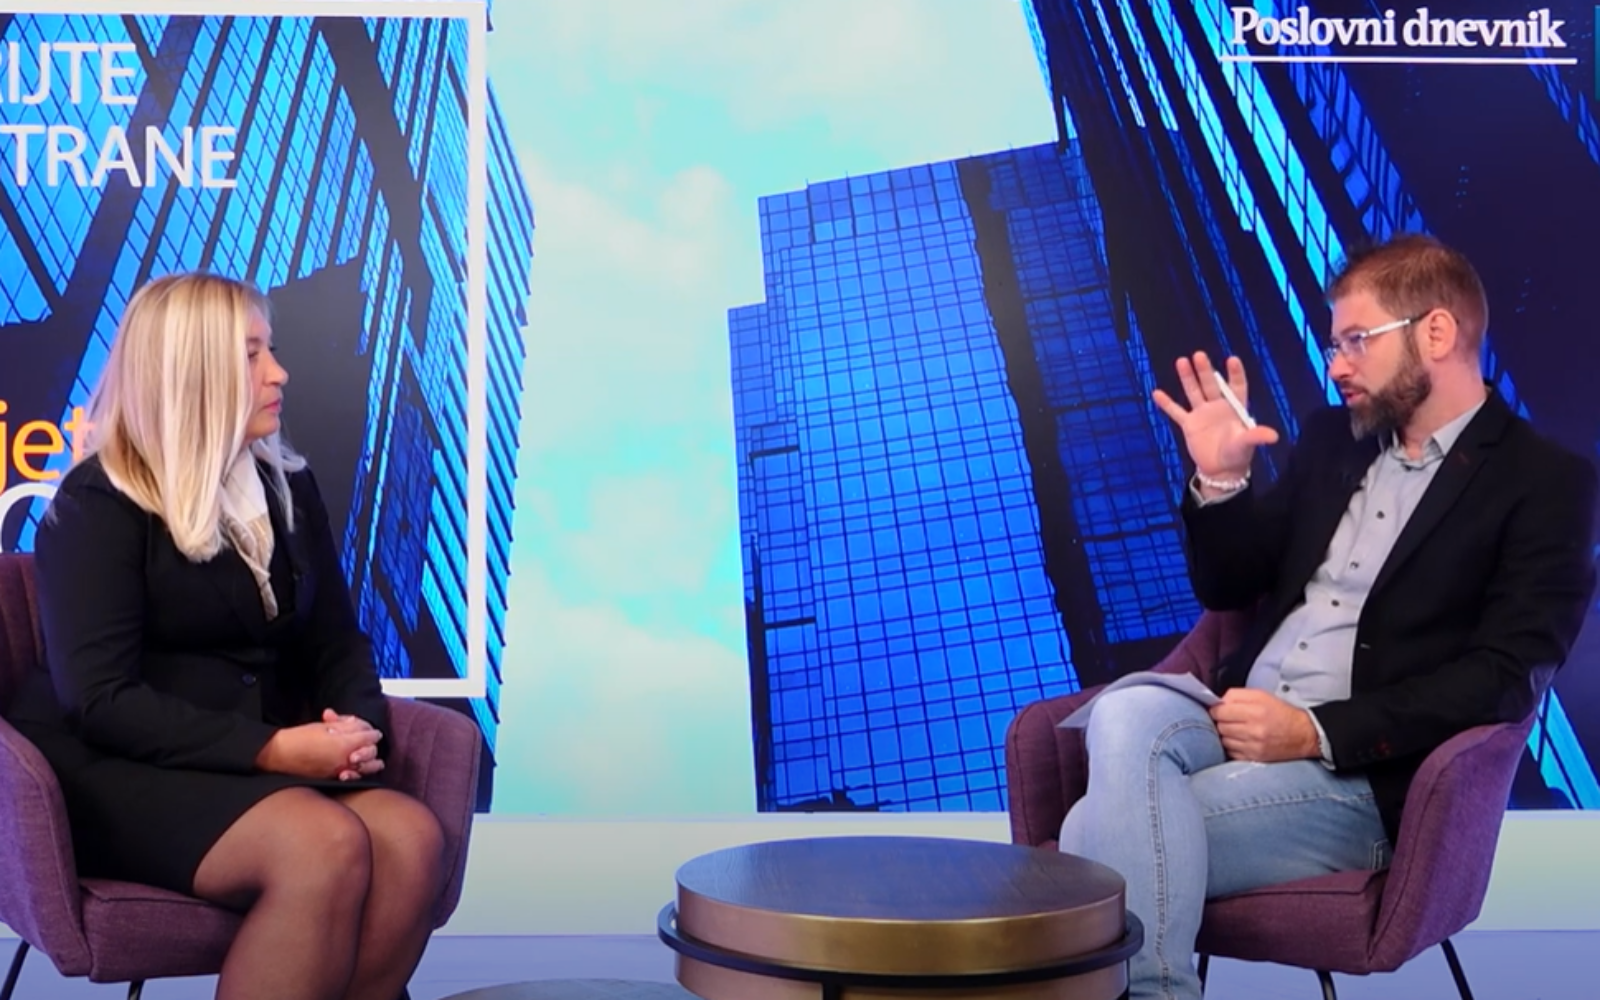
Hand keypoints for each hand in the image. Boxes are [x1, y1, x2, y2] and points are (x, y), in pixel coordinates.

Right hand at [256, 712, 383, 780]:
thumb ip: (344, 725)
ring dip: (370, 761)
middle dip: (371, 744)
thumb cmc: (298, 737)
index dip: (372, 732)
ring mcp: (340, 771)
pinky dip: (358, 772)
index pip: (369, 737)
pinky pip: (354, 777)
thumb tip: (358, 724)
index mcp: (343, 744)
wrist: (278, 755)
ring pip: (367, 769)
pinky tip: (356, 768)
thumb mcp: (323, 726)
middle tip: (368, 739)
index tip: (373, 731)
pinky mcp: (333, 779)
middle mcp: (345, 760)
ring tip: (368, 757)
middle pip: (371, 752)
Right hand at [1152, 353, 1279, 484]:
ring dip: (1187, 377)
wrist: (1220, 471)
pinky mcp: (1189, 425)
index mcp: (1235, 409)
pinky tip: (1157, 393)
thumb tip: (1274, 436)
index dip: (1235, 374)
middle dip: (1205, 370)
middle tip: (1199, 355)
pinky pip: (1176, 412)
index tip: (1232, 359)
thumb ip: (1256, 436)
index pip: (1236, 387)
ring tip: (1181, 361)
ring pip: (1194, 391)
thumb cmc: (1238, 455)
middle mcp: (1218, 407)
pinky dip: (1166, 403)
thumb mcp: (1246, 444)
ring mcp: (1202, 414)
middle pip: (1211, 384)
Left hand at [1208, 688, 1319, 762]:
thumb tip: (1217, 702)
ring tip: (1234, 730)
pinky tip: (1239, 741)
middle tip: (1228, 719)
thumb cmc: (1281, 712)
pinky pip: (1231, 752)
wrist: (1304, 735)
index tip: (1219, 709)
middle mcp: (1254, 730)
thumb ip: (1236, 695)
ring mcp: (1253, 746)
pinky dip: (1231, 746)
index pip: (1220, 711)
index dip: (1216, 709)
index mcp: (1255, 711)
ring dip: (1225, 734)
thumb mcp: (1261, 695)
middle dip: (1220, 721)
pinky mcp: (1254, 758)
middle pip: (1220, 726)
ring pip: (1224, 740)